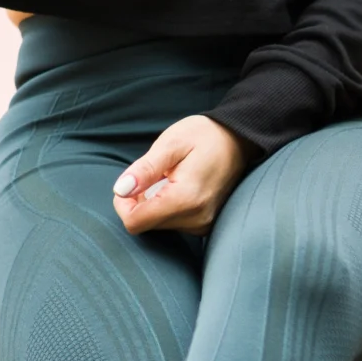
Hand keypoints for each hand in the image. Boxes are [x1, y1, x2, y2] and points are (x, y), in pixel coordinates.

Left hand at [114, 115, 252, 235]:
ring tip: (172, 178)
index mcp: (185, 199)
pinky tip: (180, 187)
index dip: (123, 203)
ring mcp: (203, 224)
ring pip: (158, 224)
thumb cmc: (206, 135)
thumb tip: (121, 190)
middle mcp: (196, 218)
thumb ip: (145, 169)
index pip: (135, 222)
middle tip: (157, 174)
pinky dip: (168, 206)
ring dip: (155, 203)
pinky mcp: (205, 224)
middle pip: (146, 224)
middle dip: (141, 201)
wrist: (241, 139)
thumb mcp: (171, 143)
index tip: (133, 182)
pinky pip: (173, 223)